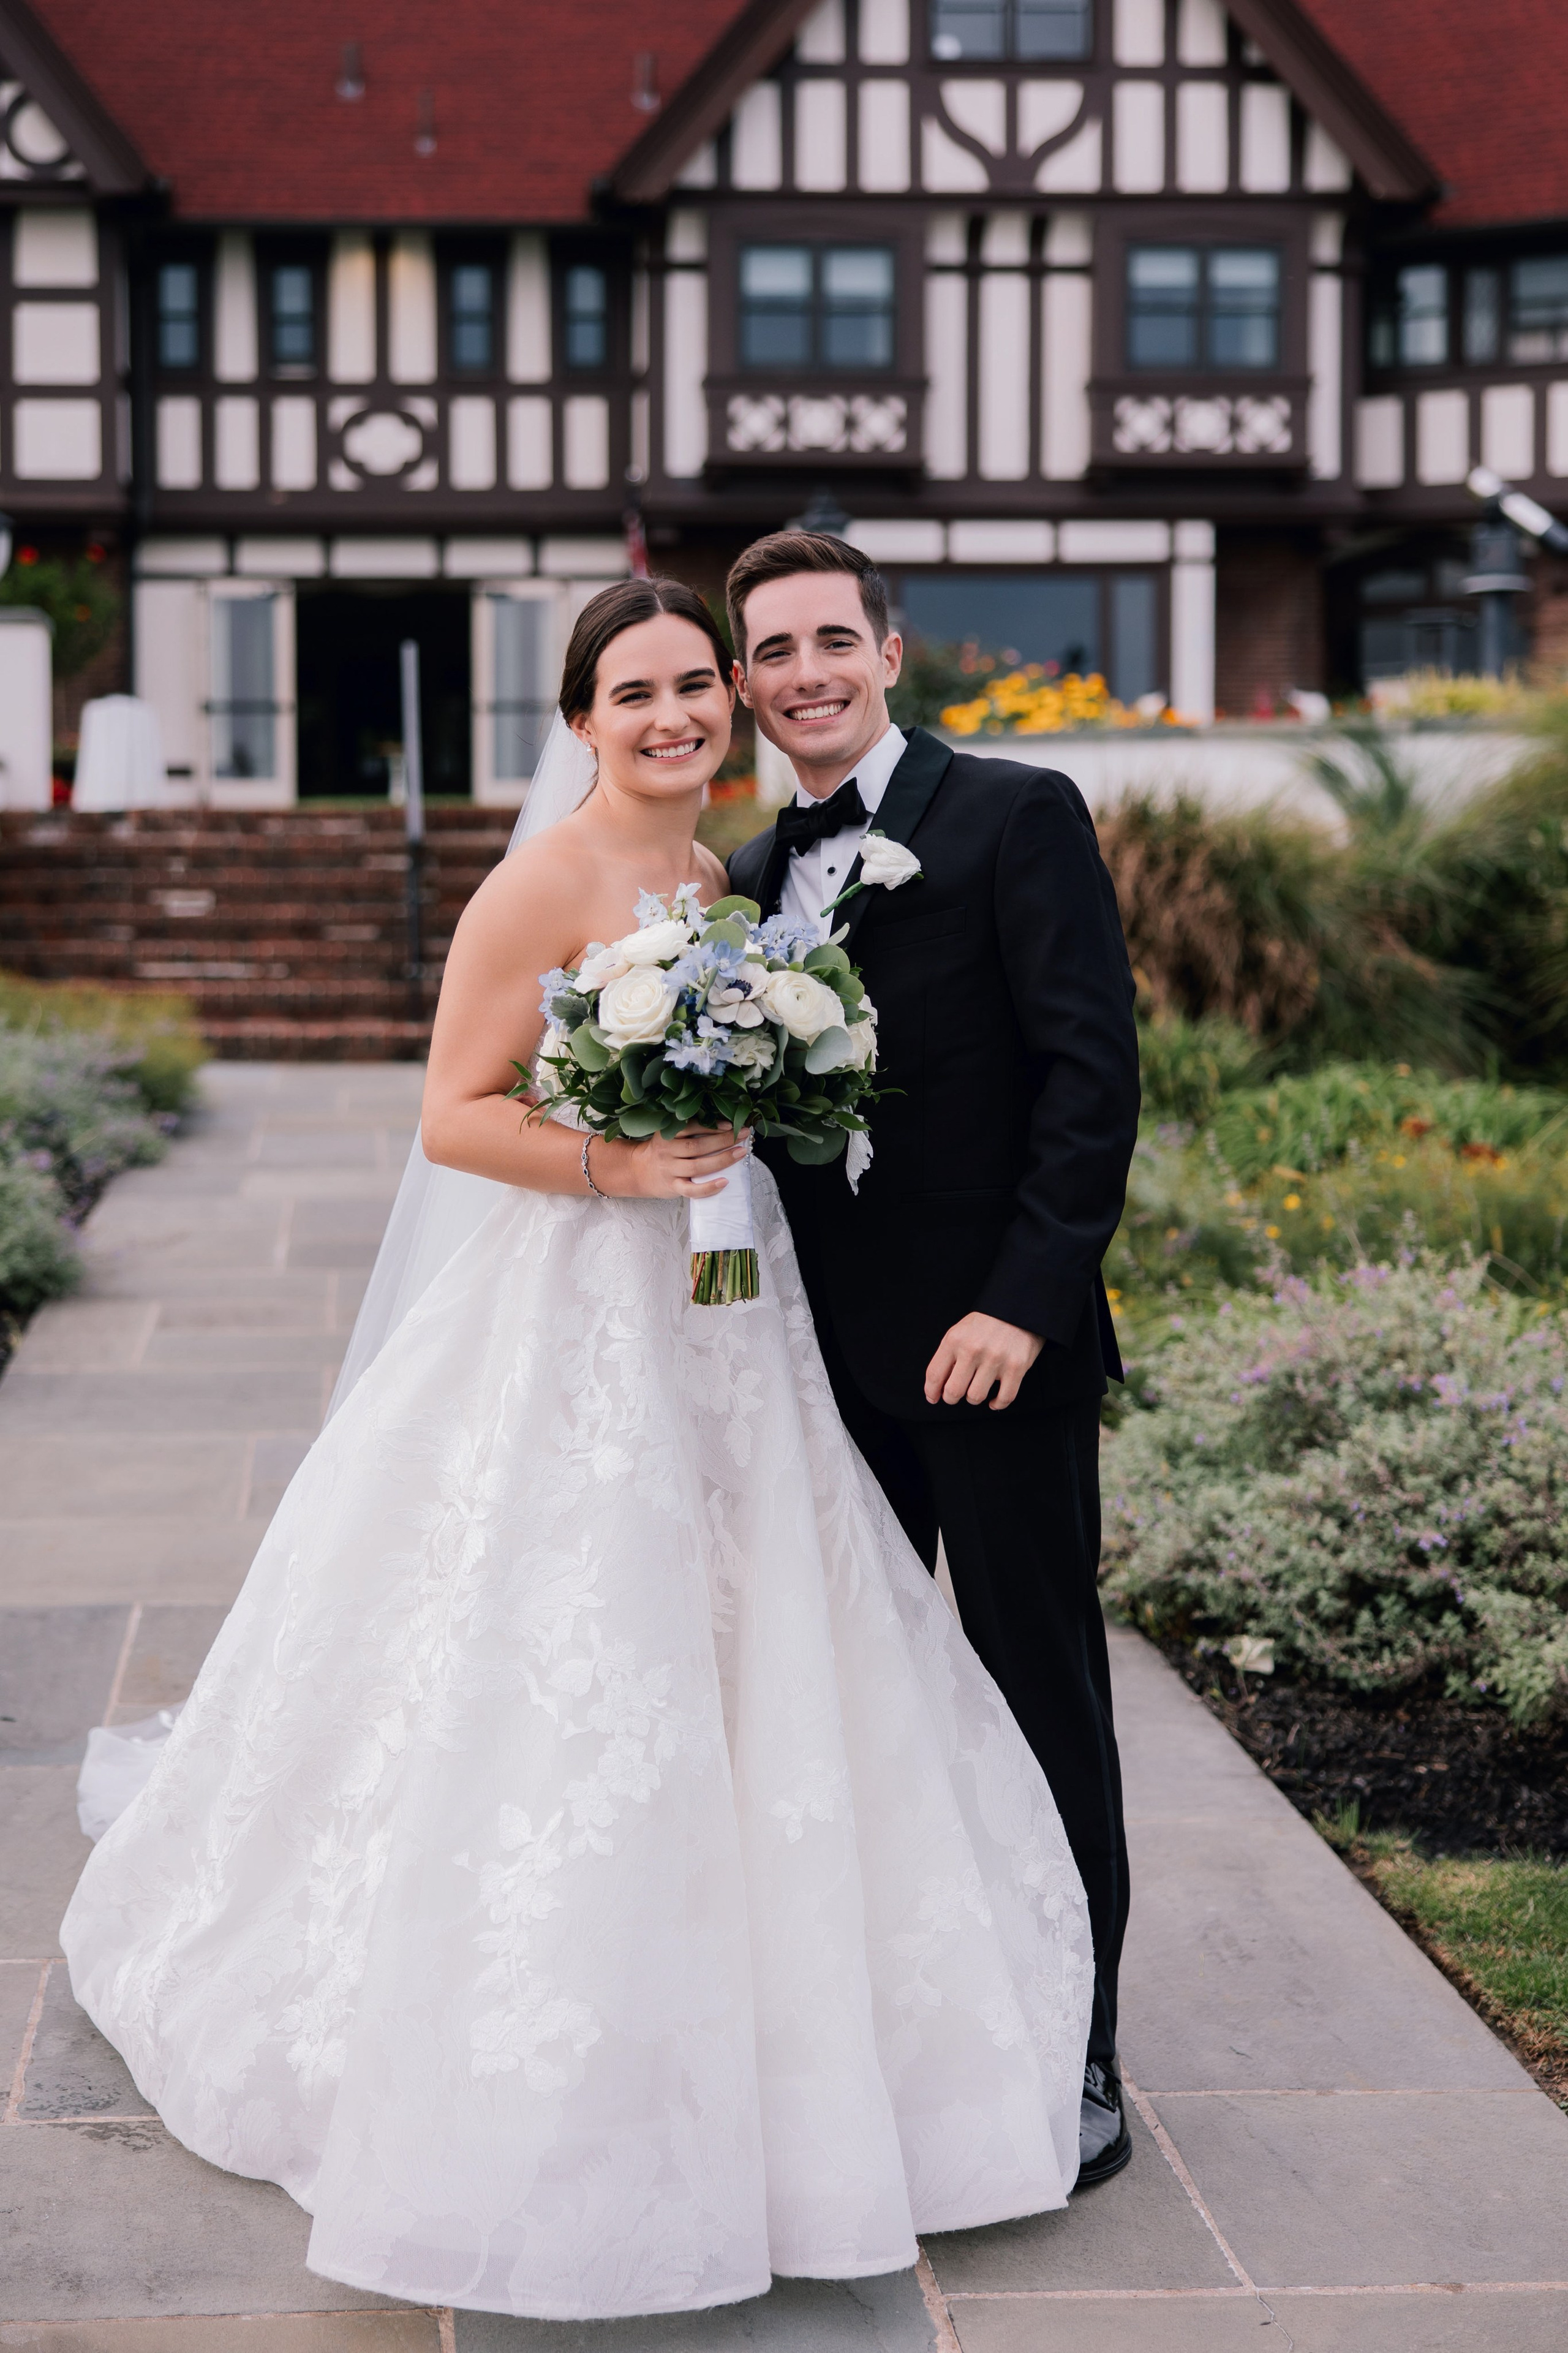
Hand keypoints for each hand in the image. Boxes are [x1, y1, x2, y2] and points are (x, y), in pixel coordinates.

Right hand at [607, 1124, 749, 1201]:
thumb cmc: (663, 1151)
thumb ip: (689, 1130)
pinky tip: (724, 1182)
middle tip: (743, 1135)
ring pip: (697, 1166)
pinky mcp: (673, 1187)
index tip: (731, 1124)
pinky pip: (691, 1190)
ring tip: (740, 1154)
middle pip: (697, 1146)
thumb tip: (725, 1126)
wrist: (639, 1171)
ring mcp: (669, 1170)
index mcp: (667, 1133)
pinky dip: (708, 1187)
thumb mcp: (669, 1134)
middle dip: (723, 1140)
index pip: (691, 1126)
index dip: (711, 1125)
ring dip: (722, 1160)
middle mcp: (667, 1150)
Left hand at [924, 1312, 1042, 1409]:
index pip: (935, 1374)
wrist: (1017, 1309)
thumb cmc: (985, 1324)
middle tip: (955, 1395)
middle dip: (951, 1398)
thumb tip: (937, 1387)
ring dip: (974, 1398)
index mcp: (955, 1340)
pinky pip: (1004, 1398)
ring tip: (976, 1390)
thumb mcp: (959, 1332)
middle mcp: (973, 1349)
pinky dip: (997, 1404)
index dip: (931, 1391)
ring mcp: (995, 1359)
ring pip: (976, 1397)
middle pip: (953, 1391)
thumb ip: (947, 1357)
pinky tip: (993, 1400)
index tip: (933, 1397)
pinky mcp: (1016, 1367)